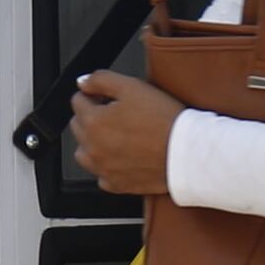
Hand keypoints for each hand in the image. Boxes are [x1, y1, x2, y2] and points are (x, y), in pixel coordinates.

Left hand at [70, 71, 181, 196]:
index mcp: (93, 122)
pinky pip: (102, 175)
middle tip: (117, 113)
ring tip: (116, 135)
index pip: (78, 100)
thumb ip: (101, 80)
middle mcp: (92, 148)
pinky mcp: (117, 184)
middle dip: (91, 116)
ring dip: (93, 142)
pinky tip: (123, 156)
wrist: (186, 152)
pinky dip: (107, 166)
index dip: (94, 94)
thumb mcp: (132, 87)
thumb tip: (83, 82)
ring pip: (84, 153)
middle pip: (78, 126)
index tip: (107, 96)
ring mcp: (103, 169)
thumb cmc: (163, 120)